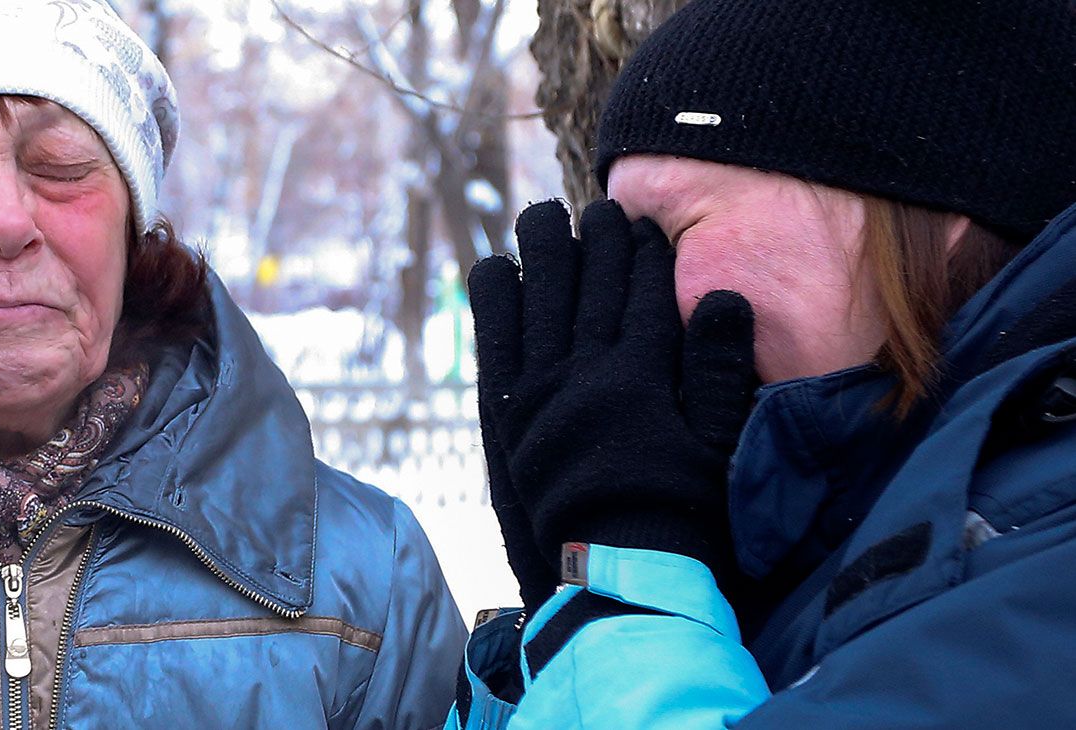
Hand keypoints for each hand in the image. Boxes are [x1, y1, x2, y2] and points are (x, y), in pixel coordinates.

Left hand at [469, 199, 757, 584]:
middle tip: (599, 209)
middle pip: (590, 284)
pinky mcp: (509, 410)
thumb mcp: (719, 444)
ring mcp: (541, 388)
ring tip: (542, 215)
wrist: (619, 570)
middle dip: (597, 239)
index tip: (645, 225)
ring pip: (539, 299)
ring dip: (541, 252)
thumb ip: (720, 370)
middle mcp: (587, 370)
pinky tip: (493, 268)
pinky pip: (494, 340)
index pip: (645, 290)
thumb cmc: (681, 512)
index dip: (645, 252)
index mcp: (642, 373)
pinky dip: (493, 302)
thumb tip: (726, 296)